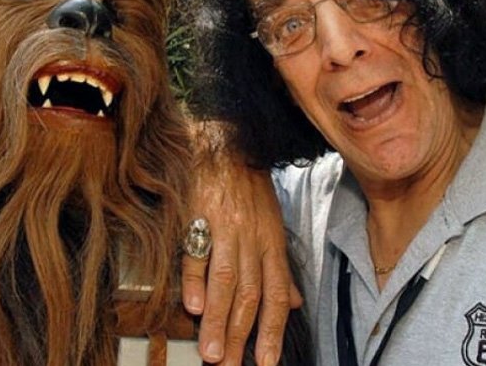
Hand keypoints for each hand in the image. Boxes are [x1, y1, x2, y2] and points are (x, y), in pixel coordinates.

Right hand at [182, 122, 302, 365]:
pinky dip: (195, 278)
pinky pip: (197, 249)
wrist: (224, 141)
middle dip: (240, 335)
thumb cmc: (248, 186)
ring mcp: (226, 226)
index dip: (273, 331)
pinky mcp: (199, 213)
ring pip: (225, 279)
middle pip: (249, 294)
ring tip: (211, 351)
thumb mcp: (273, 224)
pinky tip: (191, 305)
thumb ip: (280, 267)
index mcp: (271, 243)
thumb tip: (294, 302)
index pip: (275, 295)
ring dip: (217, 318)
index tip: (266, 362)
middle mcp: (252, 238)